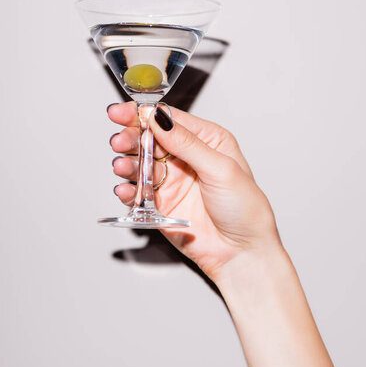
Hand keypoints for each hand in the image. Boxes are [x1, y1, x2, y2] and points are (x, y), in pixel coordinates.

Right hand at [108, 102, 280, 280]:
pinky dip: (128, 189)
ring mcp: (172, 180)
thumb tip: (160, 119)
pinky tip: (126, 189)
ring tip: (122, 167)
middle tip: (119, 141)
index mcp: (207, 141)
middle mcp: (187, 158)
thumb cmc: (246, 210)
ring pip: (140, 163)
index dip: (144, 114)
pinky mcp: (160, 204)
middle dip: (131, 137)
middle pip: (150, 139)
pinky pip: (138, 192)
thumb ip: (187, 144)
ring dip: (127, 163)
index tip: (122, 112)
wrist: (242, 254)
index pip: (170, 119)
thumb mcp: (221, 169)